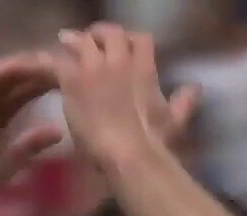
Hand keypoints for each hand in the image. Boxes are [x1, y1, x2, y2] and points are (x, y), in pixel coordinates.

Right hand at [0, 53, 62, 215]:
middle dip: (34, 70)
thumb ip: (27, 147)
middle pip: (10, 79)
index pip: (22, 93)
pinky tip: (10, 70)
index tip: (69, 78)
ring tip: (39, 62)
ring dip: (15, 67)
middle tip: (60, 62)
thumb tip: (58, 131)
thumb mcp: (4, 168)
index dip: (44, 84)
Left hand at [53, 23, 199, 170]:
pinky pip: (60, 61)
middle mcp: (119, 61)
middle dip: (101, 35)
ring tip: (67, 44)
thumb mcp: (174, 119)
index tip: (124, 47)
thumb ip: (184, 101)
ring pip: (82, 41)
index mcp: (144, 68)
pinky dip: (55, 63)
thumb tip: (196, 88)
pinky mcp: (73, 81)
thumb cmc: (152, 140)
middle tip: (91, 41)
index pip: (140, 38)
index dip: (131, 40)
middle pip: (110, 33)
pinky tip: (50, 68)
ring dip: (75, 42)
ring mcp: (94, 69)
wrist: (125, 152)